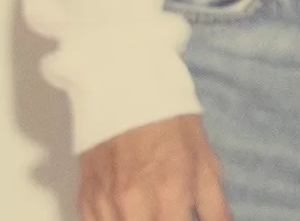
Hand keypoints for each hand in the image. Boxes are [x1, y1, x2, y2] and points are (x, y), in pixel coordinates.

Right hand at [78, 113, 231, 220]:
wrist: (127, 90)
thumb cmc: (172, 124)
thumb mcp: (204, 159)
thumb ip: (214, 204)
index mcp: (171, 194)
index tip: (185, 218)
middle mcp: (135, 206)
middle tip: (168, 213)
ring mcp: (106, 206)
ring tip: (150, 209)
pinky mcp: (84, 203)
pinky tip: (128, 211)